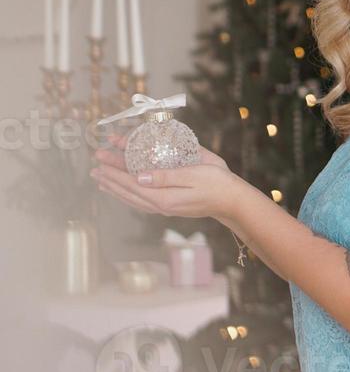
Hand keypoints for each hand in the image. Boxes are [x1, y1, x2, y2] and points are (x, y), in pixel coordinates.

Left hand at [91, 134, 239, 221]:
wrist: (232, 201)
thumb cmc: (217, 183)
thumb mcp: (193, 173)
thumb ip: (166, 176)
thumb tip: (139, 177)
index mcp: (165, 197)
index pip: (132, 183)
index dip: (115, 172)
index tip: (100, 163)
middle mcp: (161, 205)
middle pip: (129, 191)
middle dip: (111, 178)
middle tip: (94, 168)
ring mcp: (165, 208)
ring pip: (134, 199)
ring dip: (117, 189)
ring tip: (102, 181)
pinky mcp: (171, 207)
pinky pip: (143, 203)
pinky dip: (130, 196)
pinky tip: (125, 193)